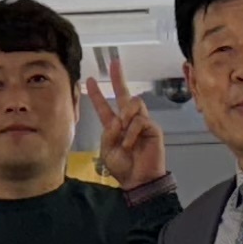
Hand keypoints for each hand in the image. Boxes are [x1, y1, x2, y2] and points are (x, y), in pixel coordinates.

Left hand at [86, 67, 165, 187]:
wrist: (138, 180)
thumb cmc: (123, 167)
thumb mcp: (107, 151)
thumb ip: (108, 134)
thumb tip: (117, 119)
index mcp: (114, 126)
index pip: (104, 106)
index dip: (97, 94)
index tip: (90, 80)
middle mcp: (128, 121)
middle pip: (124, 94)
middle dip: (118, 78)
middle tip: (115, 63)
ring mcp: (141, 123)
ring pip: (134, 103)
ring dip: (125, 114)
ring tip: (123, 129)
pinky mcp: (152, 128)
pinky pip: (140, 120)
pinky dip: (132, 132)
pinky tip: (130, 144)